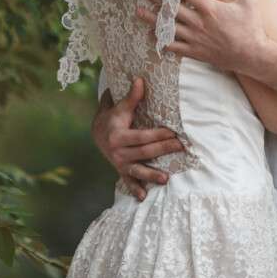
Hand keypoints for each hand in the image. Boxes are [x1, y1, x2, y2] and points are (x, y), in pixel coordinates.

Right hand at [91, 77, 181, 200]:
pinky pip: (128, 181)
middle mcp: (118, 151)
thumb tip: (140, 80)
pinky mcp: (121, 170)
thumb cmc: (112, 117)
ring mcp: (119, 163)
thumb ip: (131, 97)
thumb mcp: (119, 108)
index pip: (141, 136)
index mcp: (118, 135)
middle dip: (163, 149)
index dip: (157, 135)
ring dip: (151, 175)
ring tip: (165, 179)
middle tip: (180, 147)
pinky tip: (144, 197)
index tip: (173, 132)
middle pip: (144, 152)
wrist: (96, 133)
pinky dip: (135, 189)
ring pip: (137, 170)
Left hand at [137, 0, 267, 74]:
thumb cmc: (251, 28)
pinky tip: (152, 36)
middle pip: (172, 7)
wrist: (253, 56)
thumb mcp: (250, 1)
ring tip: (138, 11)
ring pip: (169, 27)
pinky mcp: (196, 52)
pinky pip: (175, 46)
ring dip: (152, 19)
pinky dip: (163, 41)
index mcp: (209, 8)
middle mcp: (198, 22)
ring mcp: (195, 38)